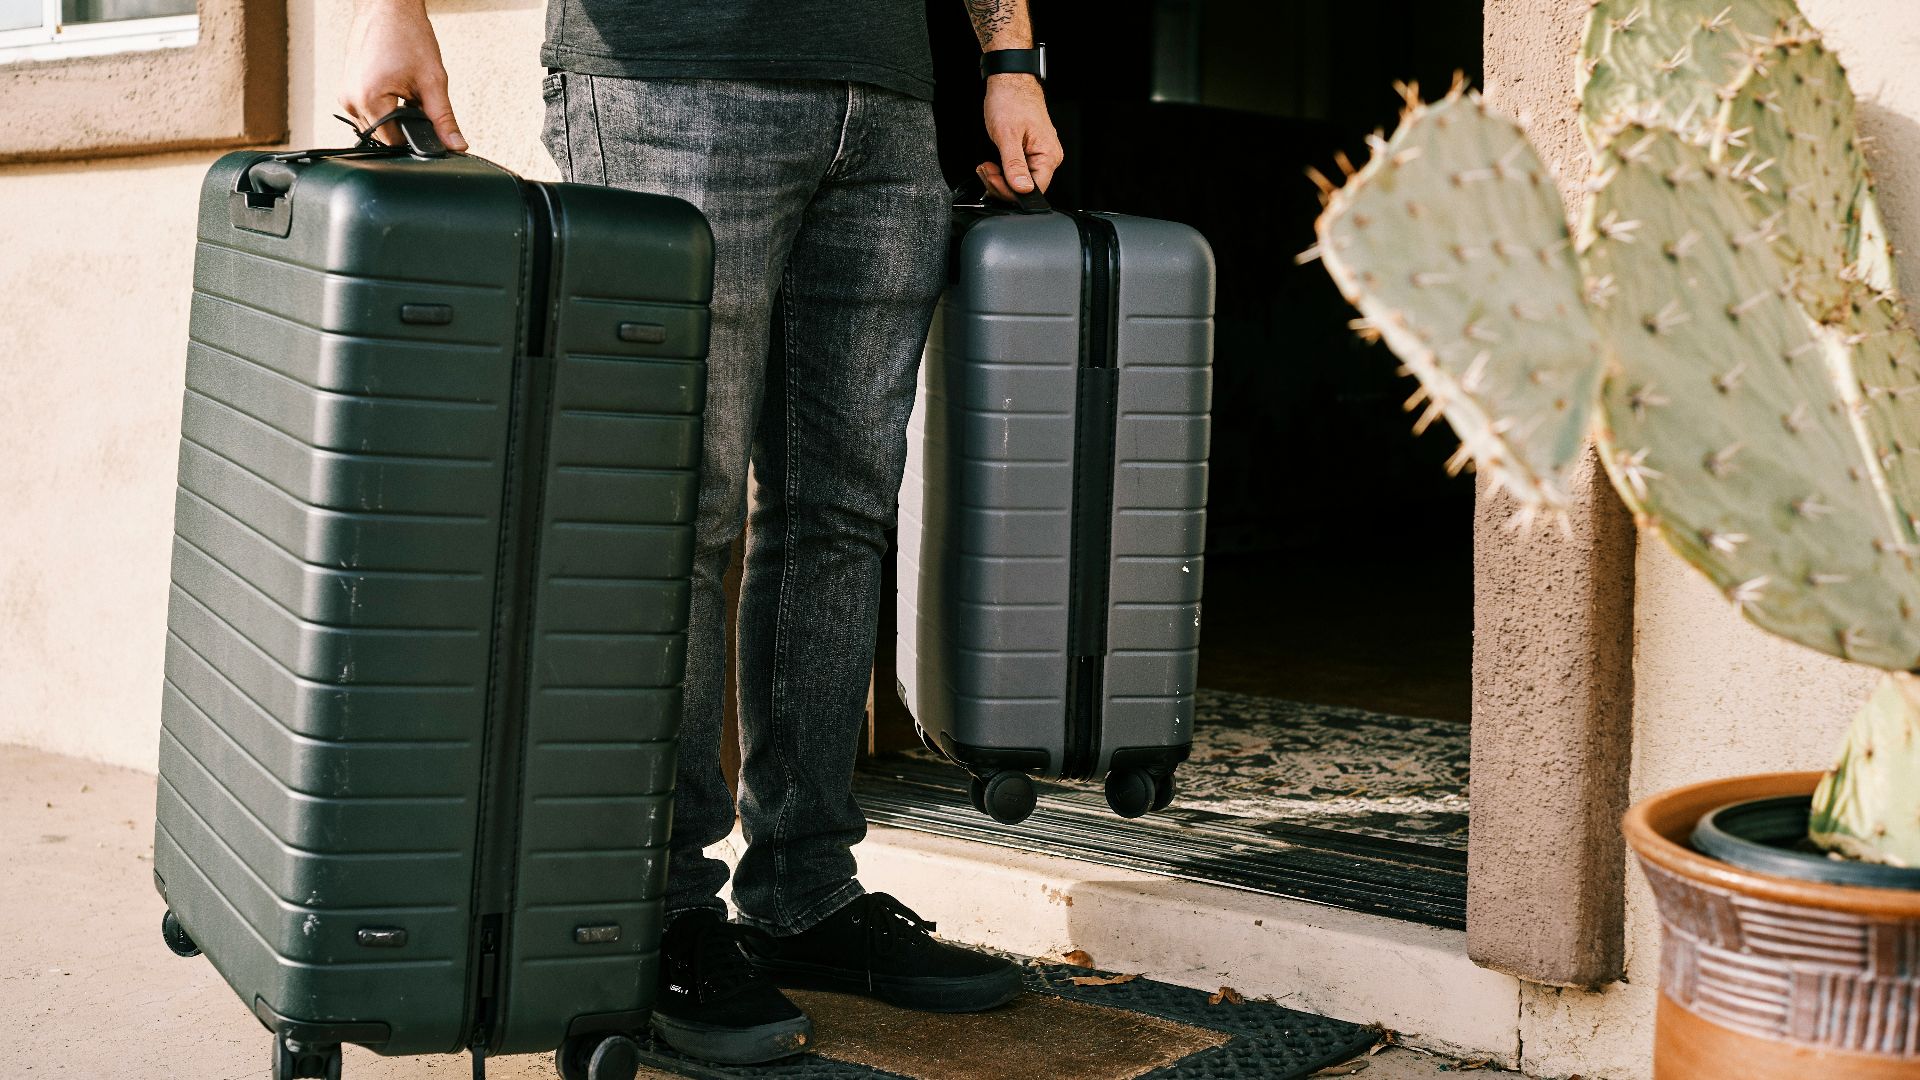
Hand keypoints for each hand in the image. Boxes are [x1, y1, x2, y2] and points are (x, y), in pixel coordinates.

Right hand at [340, 0, 466, 149]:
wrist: (387, 6)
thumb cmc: (406, 33)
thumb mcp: (432, 82)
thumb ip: (443, 119)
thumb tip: (455, 145)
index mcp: (369, 99)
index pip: (394, 144)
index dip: (416, 142)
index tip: (429, 131)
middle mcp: (350, 100)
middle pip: (383, 137)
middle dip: (405, 129)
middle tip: (419, 105)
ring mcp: (345, 94)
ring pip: (374, 127)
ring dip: (393, 119)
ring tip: (406, 93)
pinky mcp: (346, 89)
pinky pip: (366, 112)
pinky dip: (383, 109)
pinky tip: (395, 91)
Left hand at [977, 73, 1061, 200]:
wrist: (1010, 80)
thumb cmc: (1010, 100)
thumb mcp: (1007, 135)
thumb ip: (1014, 165)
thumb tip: (1022, 189)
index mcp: (1048, 155)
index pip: (1034, 190)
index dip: (1011, 191)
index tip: (993, 178)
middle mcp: (1048, 156)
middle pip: (1026, 188)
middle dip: (1001, 184)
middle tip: (986, 170)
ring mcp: (1040, 154)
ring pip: (1019, 180)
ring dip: (999, 178)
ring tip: (986, 166)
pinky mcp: (1030, 151)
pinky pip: (1018, 170)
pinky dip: (1003, 171)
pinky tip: (993, 164)